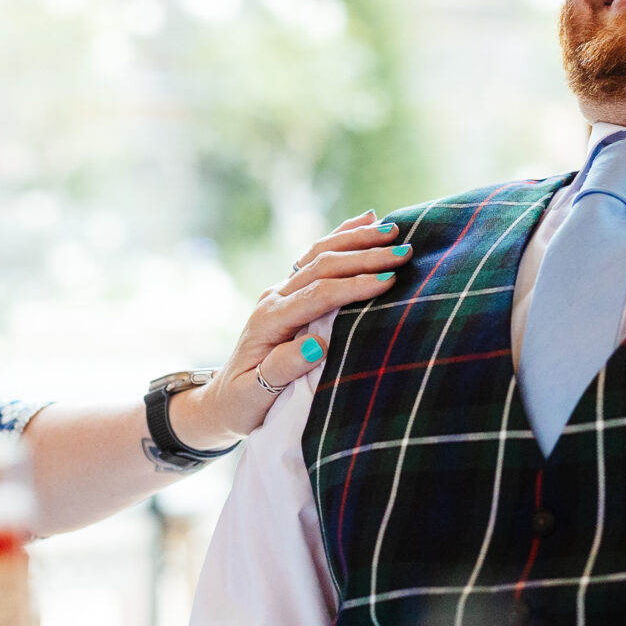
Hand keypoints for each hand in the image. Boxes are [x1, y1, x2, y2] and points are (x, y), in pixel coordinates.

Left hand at [169, 211, 409, 445]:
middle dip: (364, 256)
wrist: (221, 399)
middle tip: (404, 252)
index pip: (318, 295)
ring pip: (320, 253)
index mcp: (269, 321)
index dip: (354, 285)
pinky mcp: (289, 292)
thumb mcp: (253, 397)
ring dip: (356, 239)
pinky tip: (367, 221)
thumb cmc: (241, 404)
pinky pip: (317, 257)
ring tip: (393, 228)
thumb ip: (281, 369)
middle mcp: (274, 298)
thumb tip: (316, 346)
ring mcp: (281, 291)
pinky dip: (342, 237)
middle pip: (322, 266)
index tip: (389, 280)